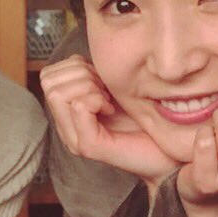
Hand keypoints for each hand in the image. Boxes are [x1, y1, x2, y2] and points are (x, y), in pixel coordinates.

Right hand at [40, 55, 177, 184]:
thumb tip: (82, 59)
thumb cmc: (147, 123)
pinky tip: (112, 109)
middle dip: (80, 75)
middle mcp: (66, 127)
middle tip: (106, 90)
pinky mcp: (89, 146)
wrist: (168, 158)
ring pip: (58, 93)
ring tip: (108, 100)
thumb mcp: (116, 91)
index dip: (75, 67)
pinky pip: (79, 106)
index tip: (102, 81)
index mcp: (69, 113)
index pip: (48, 75)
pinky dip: (97, 100)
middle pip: (49, 82)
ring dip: (87, 87)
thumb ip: (95, 77)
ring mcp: (75, 139)